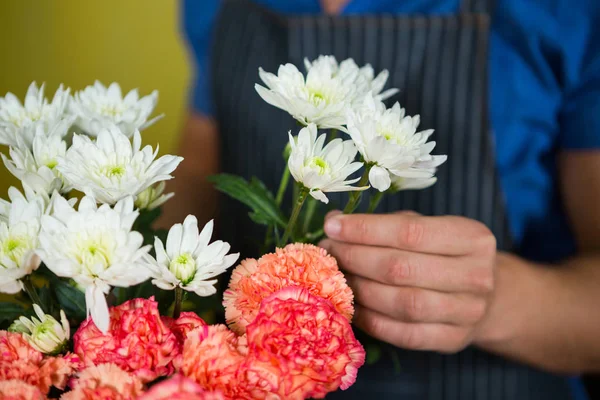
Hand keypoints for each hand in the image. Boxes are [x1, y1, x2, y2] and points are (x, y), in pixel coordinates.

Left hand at [320, 211, 496, 352]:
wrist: (485, 298)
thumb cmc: (444, 254)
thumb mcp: (425, 227)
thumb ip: (383, 224)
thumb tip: (334, 222)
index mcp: (472, 238)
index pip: (410, 232)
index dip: (365, 230)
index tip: (332, 228)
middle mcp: (476, 276)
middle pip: (401, 268)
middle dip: (355, 258)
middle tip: (328, 251)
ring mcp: (467, 312)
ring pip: (401, 303)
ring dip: (359, 289)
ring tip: (335, 278)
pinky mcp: (452, 340)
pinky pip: (403, 334)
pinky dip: (371, 320)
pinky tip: (351, 305)